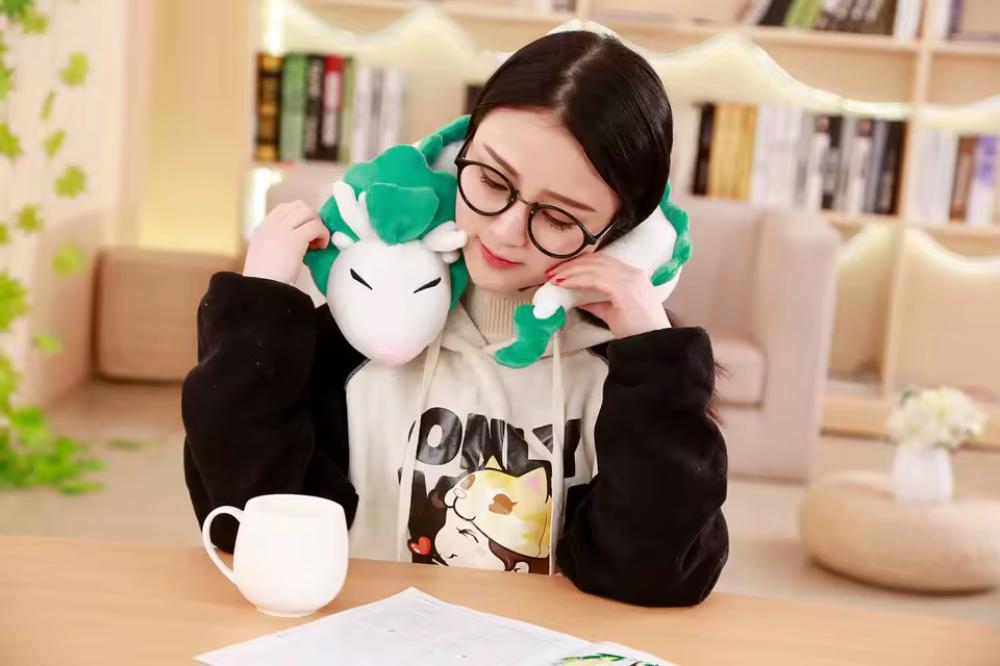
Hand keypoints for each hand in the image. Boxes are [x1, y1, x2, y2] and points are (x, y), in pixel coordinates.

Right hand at [243, 201, 329, 284]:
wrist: (263, 290)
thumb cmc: (266, 281)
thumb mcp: (265, 256)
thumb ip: (277, 243)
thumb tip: (300, 241)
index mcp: (262, 229)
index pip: (284, 209)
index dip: (300, 217)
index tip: (305, 233)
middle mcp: (271, 225)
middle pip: (298, 206)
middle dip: (311, 218)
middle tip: (314, 237)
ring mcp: (282, 229)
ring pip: (308, 212)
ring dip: (318, 225)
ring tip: (317, 243)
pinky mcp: (295, 238)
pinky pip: (316, 226)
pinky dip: (323, 234)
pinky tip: (321, 247)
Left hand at [547, 254, 670, 338]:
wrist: (651, 344)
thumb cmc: (636, 331)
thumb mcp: (612, 312)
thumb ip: (596, 302)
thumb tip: (577, 298)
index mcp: (632, 275)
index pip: (602, 262)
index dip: (580, 264)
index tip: (562, 270)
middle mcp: (632, 273)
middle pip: (596, 260)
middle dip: (572, 265)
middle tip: (553, 272)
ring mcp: (630, 279)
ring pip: (594, 267)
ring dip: (571, 271)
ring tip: (555, 277)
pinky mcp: (624, 289)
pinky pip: (595, 279)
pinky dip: (577, 279)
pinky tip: (565, 283)